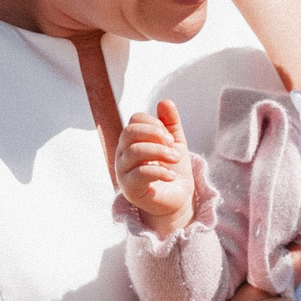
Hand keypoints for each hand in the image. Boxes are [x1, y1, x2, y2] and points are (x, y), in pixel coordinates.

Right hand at [115, 100, 193, 233]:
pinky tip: (171, 176)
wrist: (177, 198)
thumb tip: (165, 102)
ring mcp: (124, 171)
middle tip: (172, 145)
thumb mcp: (175, 142)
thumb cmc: (173, 168)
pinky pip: (139, 173)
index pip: (135, 120)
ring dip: (159, 152)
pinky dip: (159, 171)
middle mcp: (123, 153)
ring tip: (175, 159)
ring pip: (134, 151)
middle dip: (154, 134)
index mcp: (133, 140)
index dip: (154, 123)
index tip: (170, 136)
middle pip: (130, 132)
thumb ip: (171, 123)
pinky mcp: (129, 188)